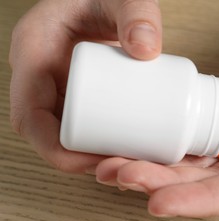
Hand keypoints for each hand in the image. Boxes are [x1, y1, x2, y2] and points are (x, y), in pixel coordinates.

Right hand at [9, 0, 161, 172]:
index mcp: (34, 52)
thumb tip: (147, 50)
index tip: (94, 160)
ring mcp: (58, 84)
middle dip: (80, 159)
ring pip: (65, 132)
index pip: (29, 115)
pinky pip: (81, 123)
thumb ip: (137, 13)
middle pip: (47, 133)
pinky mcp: (77, 90)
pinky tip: (127, 149)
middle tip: (122, 166)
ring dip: (92, 156)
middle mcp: (41, 75)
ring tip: (130, 162)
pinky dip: (99, 142)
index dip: (55, 147)